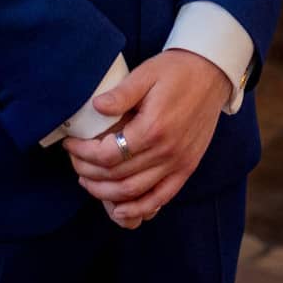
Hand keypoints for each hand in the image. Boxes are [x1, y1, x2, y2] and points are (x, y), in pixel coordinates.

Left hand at [62, 50, 231, 225]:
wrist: (211, 74)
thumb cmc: (176, 71)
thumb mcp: (146, 74)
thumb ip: (121, 93)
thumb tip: (96, 106)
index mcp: (153, 128)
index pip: (108, 154)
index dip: (84, 153)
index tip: (70, 144)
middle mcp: (166, 151)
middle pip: (118, 176)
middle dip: (89, 173)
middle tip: (74, 162)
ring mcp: (179, 163)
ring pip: (135, 192)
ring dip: (106, 193)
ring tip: (88, 183)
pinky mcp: (187, 168)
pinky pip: (161, 197)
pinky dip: (139, 208)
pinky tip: (120, 210)